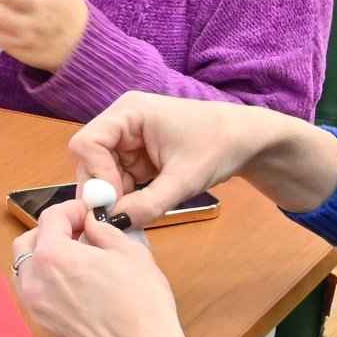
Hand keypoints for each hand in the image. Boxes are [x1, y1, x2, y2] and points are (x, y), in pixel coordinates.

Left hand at [10, 202, 189, 336]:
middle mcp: (35, 280)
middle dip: (52, 231)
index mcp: (53, 255)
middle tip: (79, 233)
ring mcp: (35, 305)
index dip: (72, 210)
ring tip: (74, 258)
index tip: (89, 214)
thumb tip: (91, 224)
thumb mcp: (129, 251)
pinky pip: (32, 292)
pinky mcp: (43, 324)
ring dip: (42, 256)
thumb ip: (102, 230)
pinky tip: (72, 282)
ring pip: (24, 269)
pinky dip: (44, 280)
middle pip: (28, 241)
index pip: (51, 217)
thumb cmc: (141, 303)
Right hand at [67, 90, 336, 224]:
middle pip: (90, 159)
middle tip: (121, 217)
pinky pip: (118, 180)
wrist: (248, 141)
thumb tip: (117, 224)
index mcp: (129, 111)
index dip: (96, 175)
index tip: (116, 202)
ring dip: (115, 196)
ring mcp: (128, 139)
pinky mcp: (136, 155)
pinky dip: (126, 197)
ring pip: (102, 173)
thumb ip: (149, 203)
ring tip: (137, 213)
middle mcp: (122, 121)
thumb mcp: (185, 179)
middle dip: (103, 190)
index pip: (88, 143)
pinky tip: (141, 208)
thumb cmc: (220, 146)